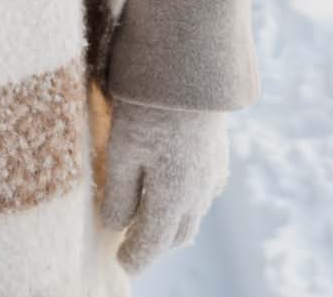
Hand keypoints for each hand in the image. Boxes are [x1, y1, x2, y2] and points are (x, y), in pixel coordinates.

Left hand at [99, 96, 229, 273]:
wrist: (191, 68)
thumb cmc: (149, 108)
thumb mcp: (122, 151)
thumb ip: (118, 194)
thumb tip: (114, 227)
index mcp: (172, 200)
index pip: (152, 244)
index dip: (135, 258)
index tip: (121, 264)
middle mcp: (198, 195)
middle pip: (176, 235)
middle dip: (154, 245)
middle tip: (132, 244)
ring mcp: (212, 176)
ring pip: (193, 216)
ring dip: (173, 224)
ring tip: (151, 219)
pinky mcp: (218, 156)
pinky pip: (205, 194)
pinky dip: (189, 202)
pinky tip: (177, 189)